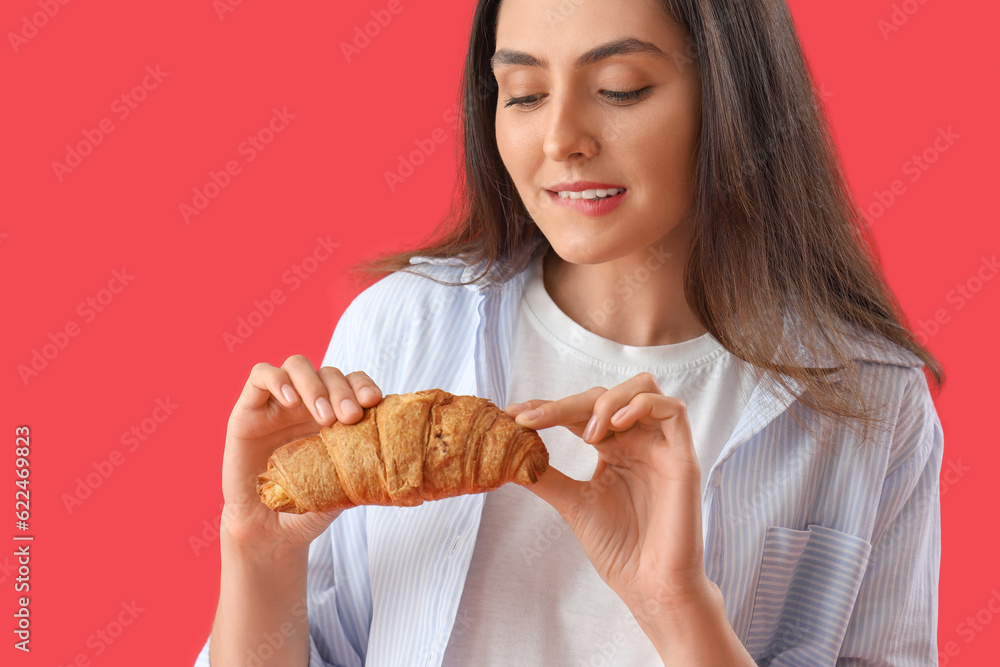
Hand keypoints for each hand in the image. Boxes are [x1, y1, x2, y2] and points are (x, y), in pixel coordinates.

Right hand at [220, 355, 382, 556]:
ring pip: (297, 365)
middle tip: (350, 417)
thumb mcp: (343, 485)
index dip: (363, 385)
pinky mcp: (247, 410)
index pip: (352, 383)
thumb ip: (361, 466)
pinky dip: (277, 380)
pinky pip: (259, 376)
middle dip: (343, 390)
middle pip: (328, 372)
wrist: (269, 532)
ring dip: (315, 385)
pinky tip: (291, 402)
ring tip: (324, 417)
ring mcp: (277, 405)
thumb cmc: (308, 507)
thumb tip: (395, 455)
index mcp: (334, 416)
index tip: (374, 401)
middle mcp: (306, 405)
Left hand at [505, 372, 714, 623]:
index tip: (512, 414)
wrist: (648, 585)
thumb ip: (545, 476)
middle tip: (534, 420)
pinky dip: (640, 406)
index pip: (579, 411)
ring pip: (643, 387)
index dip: (547, 406)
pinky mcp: (682, 457)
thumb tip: (508, 457)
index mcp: (614, 448)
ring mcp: (661, 446)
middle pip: (604, 395)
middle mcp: (638, 440)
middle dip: (565, 403)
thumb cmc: (619, 548)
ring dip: (607, 400)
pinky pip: (673, 410)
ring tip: (585, 433)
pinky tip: (613, 427)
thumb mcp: (572, 503)